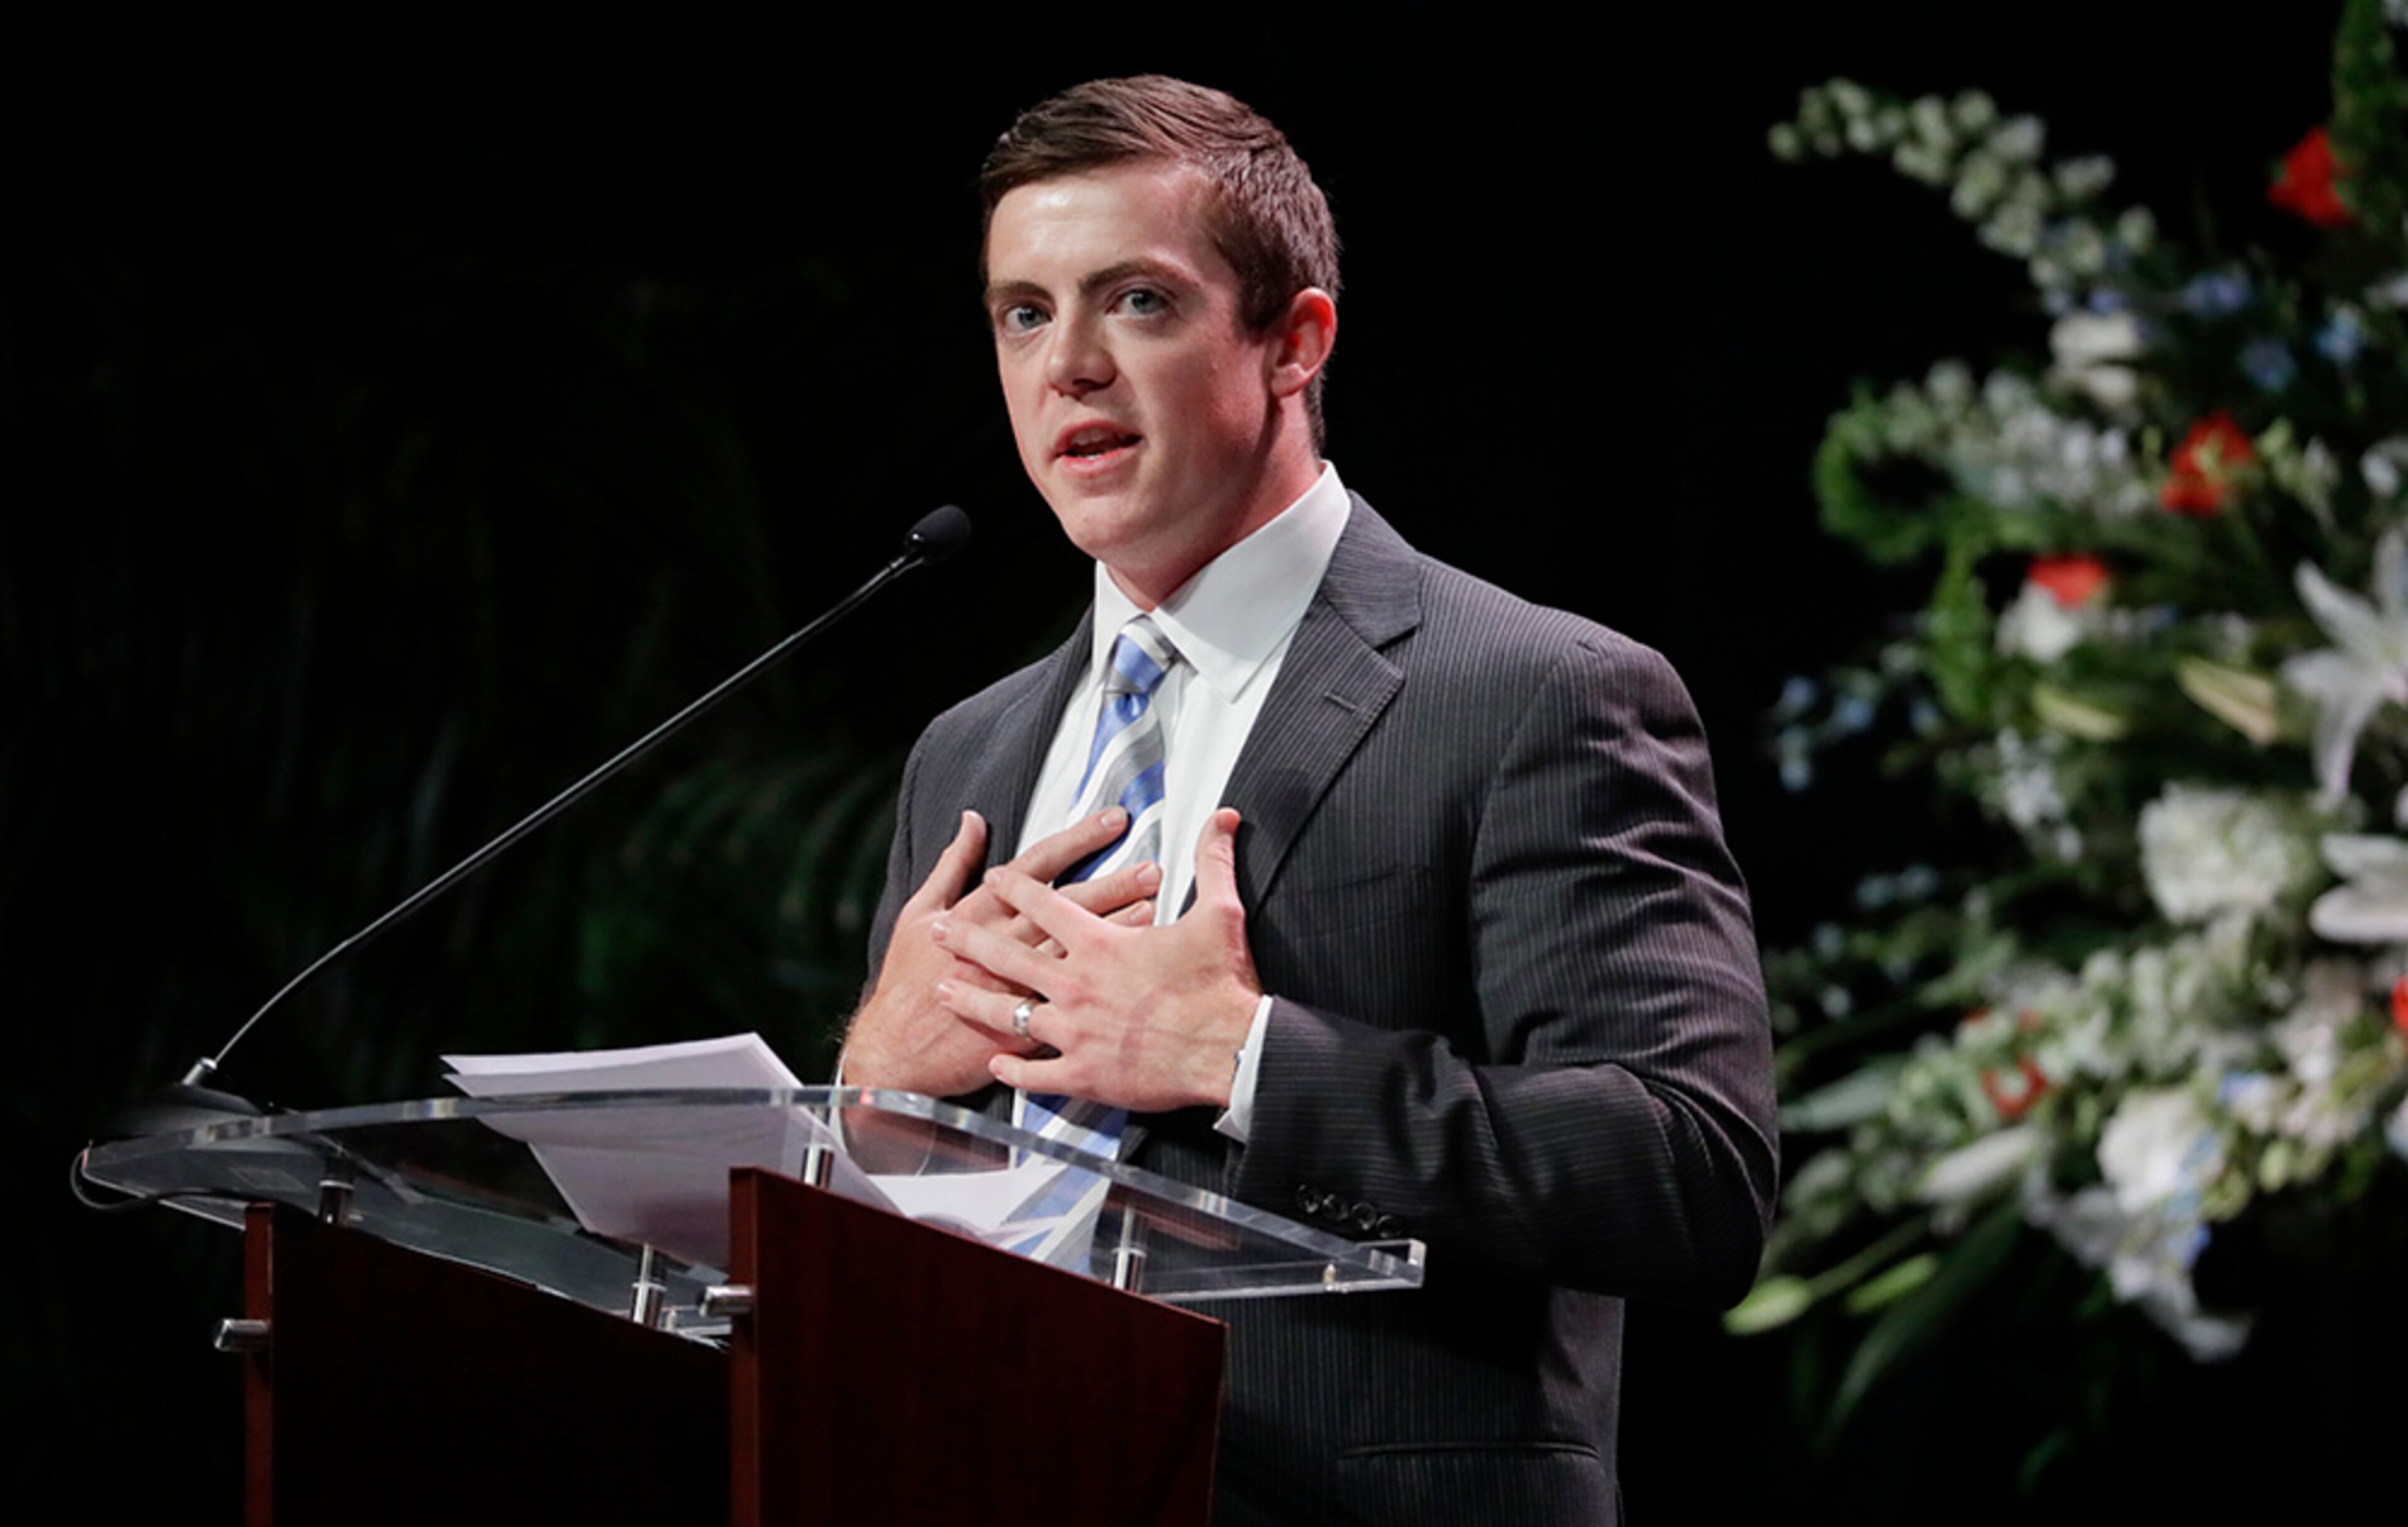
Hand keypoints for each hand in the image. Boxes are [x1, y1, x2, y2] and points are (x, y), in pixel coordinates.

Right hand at [843, 807, 1160, 1097]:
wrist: (894, 1054)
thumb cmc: (905, 982)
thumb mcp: (916, 913)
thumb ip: (951, 864)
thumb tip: (972, 819)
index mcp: (977, 914)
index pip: (1037, 867)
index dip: (1079, 841)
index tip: (1114, 822)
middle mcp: (1000, 947)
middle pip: (1066, 908)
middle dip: (1112, 883)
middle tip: (1153, 867)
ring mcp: (1014, 988)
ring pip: (1073, 952)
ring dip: (1114, 929)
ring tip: (1153, 909)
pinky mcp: (1022, 1029)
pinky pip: (1071, 1001)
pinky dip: (1098, 984)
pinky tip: (1130, 971)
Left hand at [932, 809, 1262, 1112]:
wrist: (1228, 1051)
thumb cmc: (1220, 987)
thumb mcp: (1220, 913)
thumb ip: (1214, 861)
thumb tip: (1224, 818)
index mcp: (1099, 943)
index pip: (1045, 904)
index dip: (1017, 887)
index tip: (995, 878)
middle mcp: (1075, 984)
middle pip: (1008, 955)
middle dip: (969, 939)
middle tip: (941, 932)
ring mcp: (1073, 1031)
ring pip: (1008, 1013)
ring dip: (974, 1001)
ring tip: (946, 991)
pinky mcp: (1083, 1074)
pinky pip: (1035, 1072)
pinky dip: (1013, 1068)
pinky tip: (997, 1064)